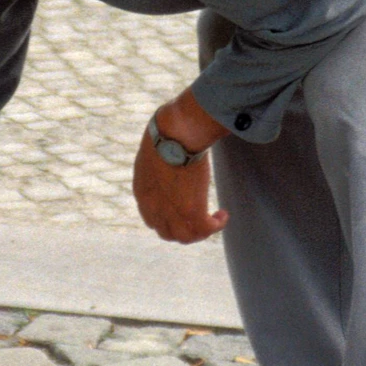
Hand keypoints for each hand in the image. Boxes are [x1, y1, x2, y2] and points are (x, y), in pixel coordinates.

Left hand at [133, 90, 229, 242]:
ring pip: (186, 237)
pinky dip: (216, 225)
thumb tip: (173, 135)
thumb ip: (162, 151)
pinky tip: (224, 214)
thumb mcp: (157, 145)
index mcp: (142, 191)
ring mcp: (170, 211)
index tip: (183, 211)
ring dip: (202, 231)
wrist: (175, 131)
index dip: (168, 219)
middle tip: (202, 219)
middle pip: (168, 233)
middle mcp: (153, 207)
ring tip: (214, 220)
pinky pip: (205, 230)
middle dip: (185, 229)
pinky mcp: (190, 211)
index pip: (152, 219)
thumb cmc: (168, 128)